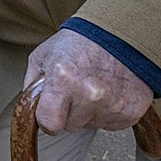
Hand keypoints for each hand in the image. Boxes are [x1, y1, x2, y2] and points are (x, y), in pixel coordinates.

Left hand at [23, 29, 153, 133]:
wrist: (119, 34)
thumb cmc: (79, 43)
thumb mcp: (43, 56)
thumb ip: (32, 86)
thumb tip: (29, 110)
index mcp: (63, 80)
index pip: (49, 125)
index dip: (47, 119)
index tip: (50, 111)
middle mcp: (89, 94)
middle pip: (70, 126)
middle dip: (69, 112)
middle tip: (75, 88)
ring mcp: (113, 104)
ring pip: (91, 126)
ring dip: (90, 112)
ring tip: (93, 86)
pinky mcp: (131, 111)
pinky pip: (111, 125)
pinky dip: (108, 112)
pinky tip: (108, 91)